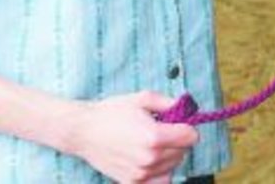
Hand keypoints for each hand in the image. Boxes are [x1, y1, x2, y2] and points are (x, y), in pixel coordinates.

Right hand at [64, 91, 197, 182]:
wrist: (83, 131)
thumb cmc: (111, 112)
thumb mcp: (144, 98)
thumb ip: (170, 103)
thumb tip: (188, 109)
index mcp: (155, 137)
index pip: (192, 137)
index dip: (187, 126)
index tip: (178, 122)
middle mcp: (149, 159)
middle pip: (183, 152)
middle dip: (178, 140)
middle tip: (163, 129)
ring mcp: (140, 174)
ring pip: (173, 166)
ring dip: (169, 155)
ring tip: (153, 143)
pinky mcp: (131, 182)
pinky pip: (160, 181)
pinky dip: (160, 171)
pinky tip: (151, 159)